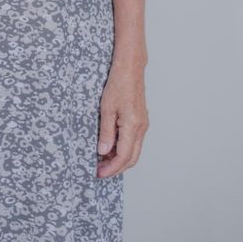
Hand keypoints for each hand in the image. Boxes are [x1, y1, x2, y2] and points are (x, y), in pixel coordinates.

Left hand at [96, 60, 148, 177]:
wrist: (130, 68)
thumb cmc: (118, 83)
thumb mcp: (106, 108)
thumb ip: (106, 132)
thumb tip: (103, 151)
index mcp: (133, 125)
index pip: (124, 156)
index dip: (112, 168)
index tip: (99, 173)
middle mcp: (141, 128)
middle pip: (131, 158)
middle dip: (116, 168)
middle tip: (99, 170)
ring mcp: (143, 125)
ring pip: (133, 151)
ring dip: (119, 159)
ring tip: (102, 159)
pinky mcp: (141, 121)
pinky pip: (133, 141)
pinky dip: (123, 148)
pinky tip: (110, 146)